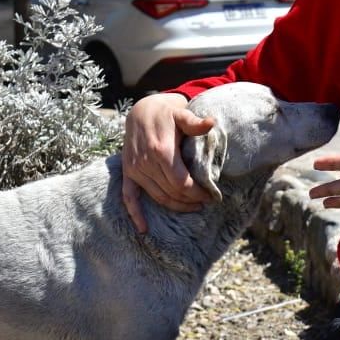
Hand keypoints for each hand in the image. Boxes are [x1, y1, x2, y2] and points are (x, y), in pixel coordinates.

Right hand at [121, 93, 215, 232]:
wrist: (141, 111)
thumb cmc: (166, 114)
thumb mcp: (182, 114)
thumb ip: (195, 123)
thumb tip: (212, 122)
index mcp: (161, 151)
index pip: (181, 182)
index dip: (197, 193)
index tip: (210, 196)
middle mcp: (146, 163)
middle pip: (171, 192)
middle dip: (190, 200)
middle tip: (206, 202)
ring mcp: (135, 169)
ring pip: (157, 197)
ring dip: (175, 206)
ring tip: (193, 207)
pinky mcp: (128, 173)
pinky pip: (129, 197)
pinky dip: (136, 214)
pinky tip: (144, 229)